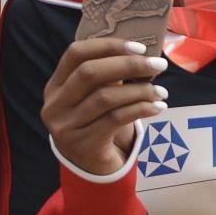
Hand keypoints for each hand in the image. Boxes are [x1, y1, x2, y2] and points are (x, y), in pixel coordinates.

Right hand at [41, 38, 169, 174]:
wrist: (89, 169)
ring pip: (105, 97)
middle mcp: (55, 105)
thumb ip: (109, 78)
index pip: (75, 54)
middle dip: (128, 65)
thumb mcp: (93, 99)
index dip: (107, 46)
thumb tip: (144, 58)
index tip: (139, 47)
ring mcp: (65, 127)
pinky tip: (157, 107)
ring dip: (140, 91)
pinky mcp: (83, 145)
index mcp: (55, 86)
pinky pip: (115, 119)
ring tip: (161, 92)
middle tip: (158, 65)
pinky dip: (140, 109)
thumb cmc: (96, 124)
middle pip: (89, 73)